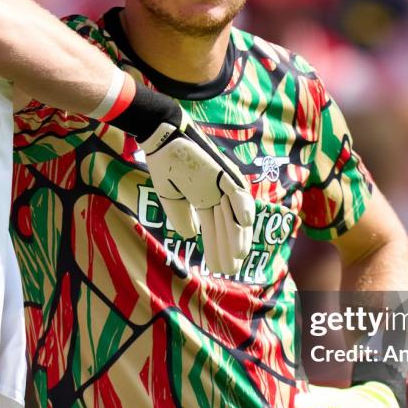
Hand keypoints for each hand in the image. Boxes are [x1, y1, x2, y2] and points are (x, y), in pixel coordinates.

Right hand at [138, 108, 254, 274]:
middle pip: (227, 226)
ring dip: (237, 234)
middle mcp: (217, 194)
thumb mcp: (171, 197)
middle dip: (228, 248)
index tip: (217, 267)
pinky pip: (237, 191)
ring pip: (234, 214)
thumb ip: (181, 216)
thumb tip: (192, 236)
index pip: (213, 229)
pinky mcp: (224, 172)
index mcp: (204, 200)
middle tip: (230, 269)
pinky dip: (242, 206)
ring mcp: (222, 184)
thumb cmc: (165, 163)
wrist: (161, 138)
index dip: (215, 248)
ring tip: (237, 256)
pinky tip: (245, 223)